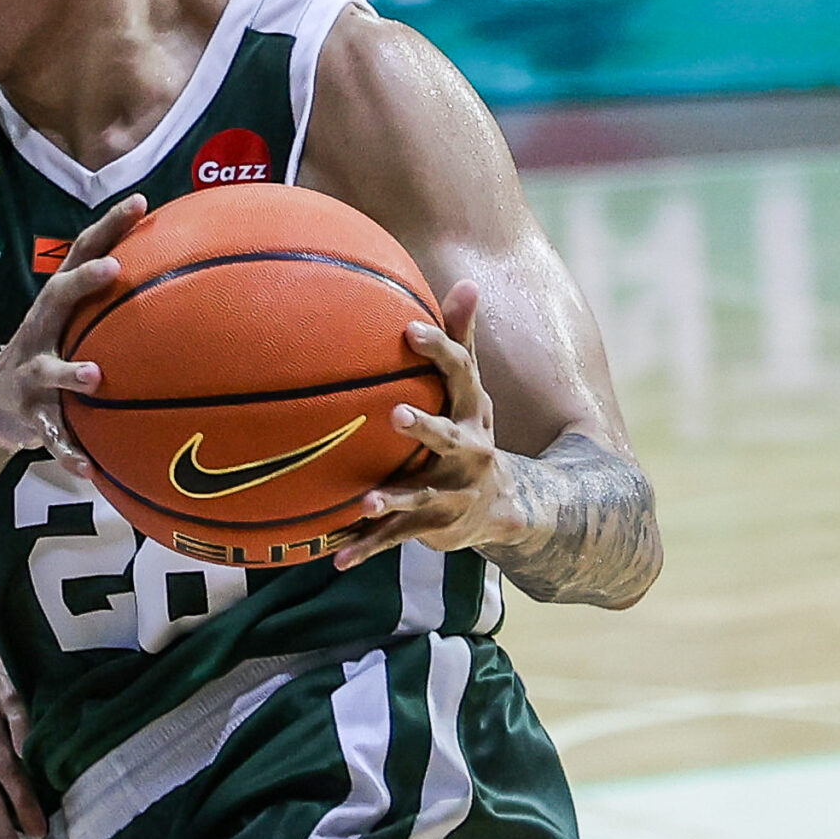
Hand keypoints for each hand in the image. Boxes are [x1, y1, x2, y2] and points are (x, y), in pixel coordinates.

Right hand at [0, 194, 145, 469]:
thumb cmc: (49, 357)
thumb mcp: (74, 327)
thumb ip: (115, 307)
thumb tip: (188, 282)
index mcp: (57, 306)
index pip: (82, 254)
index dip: (109, 226)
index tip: (140, 202)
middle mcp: (40, 330)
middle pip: (55, 296)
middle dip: (82, 281)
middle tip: (113, 269)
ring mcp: (29, 373)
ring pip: (46, 370)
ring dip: (69, 373)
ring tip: (94, 378)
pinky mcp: (27, 415)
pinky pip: (50, 435)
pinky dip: (68, 451)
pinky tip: (89, 469)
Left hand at [333, 279, 520, 570]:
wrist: (503, 506)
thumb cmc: (470, 429)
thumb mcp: (471, 389)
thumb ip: (462, 340)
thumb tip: (469, 281)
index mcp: (473, 410)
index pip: (461, 374)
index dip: (438, 351)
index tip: (409, 330)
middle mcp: (469, 451)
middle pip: (447, 437)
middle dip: (424, 428)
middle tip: (396, 415)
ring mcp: (452, 492)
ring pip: (420, 495)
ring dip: (393, 499)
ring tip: (366, 502)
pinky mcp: (433, 526)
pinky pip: (395, 538)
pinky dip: (366, 548)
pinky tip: (336, 557)